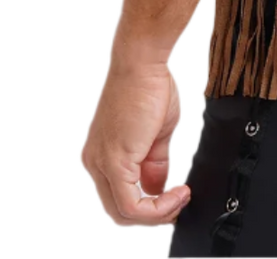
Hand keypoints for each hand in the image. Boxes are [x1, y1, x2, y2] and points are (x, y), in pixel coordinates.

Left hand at [79, 56, 192, 229]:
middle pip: (118, 212)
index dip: (149, 205)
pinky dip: (158, 208)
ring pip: (123, 214)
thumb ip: (155, 162)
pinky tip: (178, 193)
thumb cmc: (150, 84)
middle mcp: (94, 162)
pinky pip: (131, 205)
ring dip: (158, 214)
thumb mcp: (157, 131)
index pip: (119, 197)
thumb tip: (159, 187)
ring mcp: (101, 164)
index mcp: (100, 155)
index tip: (176, 195)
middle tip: (180, 202)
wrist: (143, 60)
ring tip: (182, 197)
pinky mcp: (114, 163)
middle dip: (154, 215)